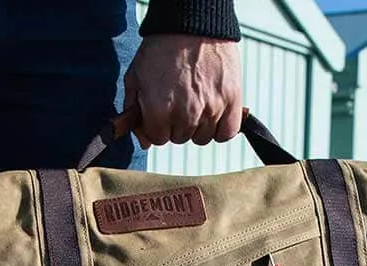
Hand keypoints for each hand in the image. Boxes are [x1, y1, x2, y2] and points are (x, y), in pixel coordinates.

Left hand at [124, 34, 240, 148]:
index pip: (158, 139)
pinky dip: (221, 127)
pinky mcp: (231, 102)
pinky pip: (226, 133)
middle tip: (180, 98)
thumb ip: (135, 112)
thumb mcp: (136, 76)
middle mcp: (185, 115)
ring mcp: (210, 109)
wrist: (192, 22)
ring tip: (196, 100)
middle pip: (180, 138)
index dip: (158, 124)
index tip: (162, 110)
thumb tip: (145, 142)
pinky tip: (214, 111)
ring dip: (198, 125)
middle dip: (177, 123)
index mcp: (159, 111)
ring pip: (202, 138)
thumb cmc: (162, 47)